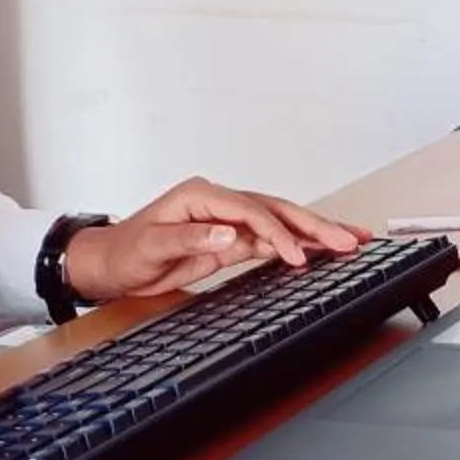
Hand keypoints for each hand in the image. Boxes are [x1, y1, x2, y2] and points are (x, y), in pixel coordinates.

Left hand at [62, 176, 370, 300]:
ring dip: (314, 232)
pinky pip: (268, 239)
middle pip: (275, 209)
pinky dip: (296, 244)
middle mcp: (218, 202)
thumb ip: (190, 238)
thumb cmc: (124, 252)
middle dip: (314, 225)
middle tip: (348, 239)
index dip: (277, 232)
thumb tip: (227, 232)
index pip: (250, 210)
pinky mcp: (228, 239)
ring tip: (349, 240)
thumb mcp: (151, 246)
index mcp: (201, 195)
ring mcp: (226, 220)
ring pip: (279, 221)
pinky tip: (320, 250)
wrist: (110, 265)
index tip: (296, 255)